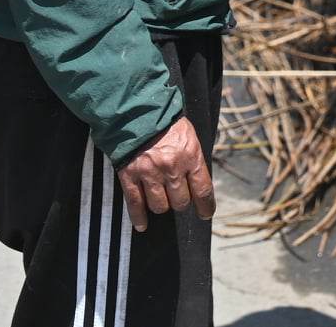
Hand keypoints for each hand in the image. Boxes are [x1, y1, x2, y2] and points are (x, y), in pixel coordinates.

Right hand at [116, 116, 214, 231]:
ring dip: (162, 205)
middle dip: (181, 202)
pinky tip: (142, 225)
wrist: (137, 111)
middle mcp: (172, 167)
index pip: (203, 190)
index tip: (206, 214)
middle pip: (181, 202)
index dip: (206, 207)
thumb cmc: (167, 123)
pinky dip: (139, 217)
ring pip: (160, 206)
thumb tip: (199, 185)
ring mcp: (149, 173)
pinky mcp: (130, 176)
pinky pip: (136, 204)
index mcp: (190, 156)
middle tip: (178, 197)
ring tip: (161, 198)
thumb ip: (194, 160)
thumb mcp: (190, 137)